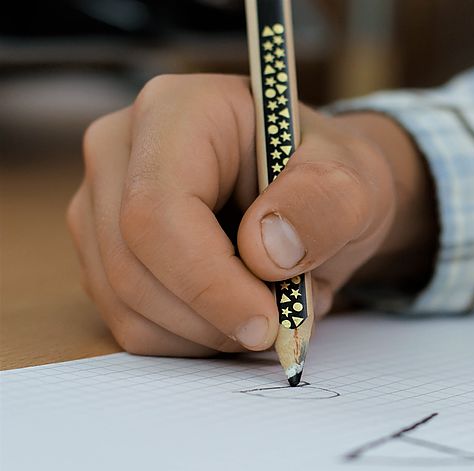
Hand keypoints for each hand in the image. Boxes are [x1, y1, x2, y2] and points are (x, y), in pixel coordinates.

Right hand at [67, 74, 433, 356]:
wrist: (318, 199)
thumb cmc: (330, 182)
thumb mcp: (356, 183)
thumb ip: (323, 206)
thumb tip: (265, 252)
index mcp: (176, 112)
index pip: (157, 212)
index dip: (208, 283)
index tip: (267, 323)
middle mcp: (121, 153)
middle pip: (133, 266)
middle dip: (214, 316)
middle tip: (282, 323)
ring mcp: (102, 207)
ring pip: (128, 307)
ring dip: (209, 333)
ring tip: (271, 306)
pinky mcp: (104, 258)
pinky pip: (133, 327)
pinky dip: (194, 340)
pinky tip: (237, 311)